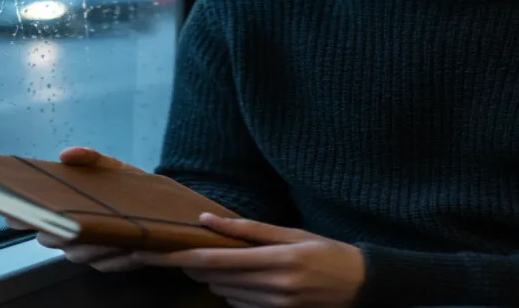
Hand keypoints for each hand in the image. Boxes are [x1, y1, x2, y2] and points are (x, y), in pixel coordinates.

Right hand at [6, 146, 144, 272]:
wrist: (159, 206)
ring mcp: (86, 250)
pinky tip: (130, 249)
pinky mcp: (109, 263)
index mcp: (61, 208)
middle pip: (50, 239)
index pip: (30, 215)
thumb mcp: (110, 166)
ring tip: (108, 235)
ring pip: (78, 255)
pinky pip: (107, 266)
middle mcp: (67, 233)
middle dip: (57, 232)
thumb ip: (89, 158)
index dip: (19, 215)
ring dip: (92, 247)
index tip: (16, 212)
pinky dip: (117, 259)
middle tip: (69, 223)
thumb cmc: (125, 186)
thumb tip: (67, 154)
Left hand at [132, 214, 364, 307]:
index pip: (217, 260)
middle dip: (194, 265)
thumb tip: (207, 219)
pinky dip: (233, 293)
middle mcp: (275, 287)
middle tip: (184, 250)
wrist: (362, 285)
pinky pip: (239, 306)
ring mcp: (276, 307)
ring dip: (214, 278)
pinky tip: (245, 281)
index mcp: (277, 260)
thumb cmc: (326, 252)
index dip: (182, 258)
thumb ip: (248, 229)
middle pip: (215, 278)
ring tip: (223, 263)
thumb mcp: (291, 234)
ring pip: (224, 293)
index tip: (156, 254)